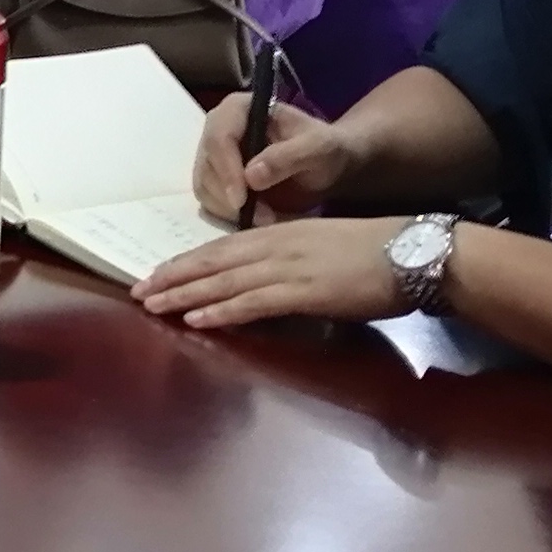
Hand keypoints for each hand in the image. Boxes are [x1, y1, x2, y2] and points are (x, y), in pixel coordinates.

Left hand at [137, 217, 404, 331]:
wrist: (412, 252)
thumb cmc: (375, 251)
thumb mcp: (322, 245)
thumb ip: (291, 258)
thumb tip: (265, 278)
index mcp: (281, 233)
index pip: (222, 246)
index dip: (188, 261)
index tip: (158, 272)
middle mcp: (277, 245)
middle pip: (213, 261)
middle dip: (173, 277)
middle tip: (138, 291)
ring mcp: (289, 267)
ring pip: (225, 281)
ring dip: (185, 295)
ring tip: (152, 305)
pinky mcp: (305, 292)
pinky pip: (253, 302)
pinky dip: (222, 311)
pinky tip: (197, 319)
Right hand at [194, 97, 346, 225]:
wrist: (328, 165)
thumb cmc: (324, 148)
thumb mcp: (317, 148)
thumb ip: (288, 157)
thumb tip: (251, 177)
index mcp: (238, 109)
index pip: (219, 137)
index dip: (226, 170)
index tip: (242, 200)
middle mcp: (218, 129)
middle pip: (206, 165)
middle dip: (230, 196)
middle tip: (263, 217)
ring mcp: (215, 156)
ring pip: (204, 187)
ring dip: (229, 210)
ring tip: (266, 218)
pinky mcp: (217, 181)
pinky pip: (210, 202)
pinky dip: (229, 216)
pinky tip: (257, 219)